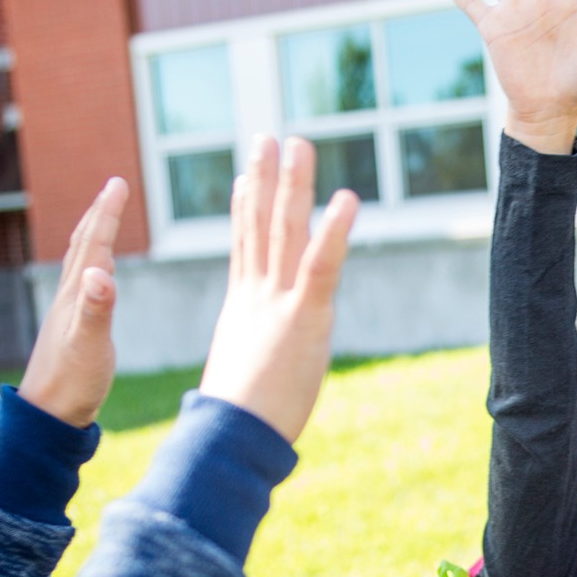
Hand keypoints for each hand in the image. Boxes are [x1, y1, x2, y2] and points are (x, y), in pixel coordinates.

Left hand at [17, 179, 124, 428]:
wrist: (48, 415)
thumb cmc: (71, 383)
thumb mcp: (89, 345)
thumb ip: (96, 308)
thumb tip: (100, 270)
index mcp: (76, 295)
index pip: (93, 244)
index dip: (107, 213)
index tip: (117, 183)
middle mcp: (69, 297)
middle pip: (83, 245)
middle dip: (99, 214)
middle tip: (113, 188)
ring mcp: (68, 312)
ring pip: (81, 262)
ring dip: (95, 236)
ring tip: (106, 219)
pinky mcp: (72, 328)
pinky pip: (84, 284)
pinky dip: (94, 266)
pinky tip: (99, 274)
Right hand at [201, 136, 355, 441]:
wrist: (230, 438)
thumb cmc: (236, 424)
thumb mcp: (243, 379)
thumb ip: (252, 361)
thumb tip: (250, 378)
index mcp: (242, 309)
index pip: (244, 248)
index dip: (246, 209)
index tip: (248, 177)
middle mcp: (257, 296)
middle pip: (261, 226)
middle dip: (266, 179)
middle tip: (268, 138)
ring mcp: (278, 302)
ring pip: (286, 231)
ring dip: (295, 185)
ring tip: (299, 144)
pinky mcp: (304, 317)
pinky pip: (320, 265)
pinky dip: (334, 230)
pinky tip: (346, 199)